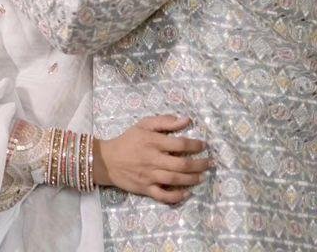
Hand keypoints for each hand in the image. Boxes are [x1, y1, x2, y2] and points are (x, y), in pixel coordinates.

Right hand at [93, 115, 210, 203]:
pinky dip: (177, 196)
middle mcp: (152, 159)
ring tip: (202, 177)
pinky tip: (186, 193)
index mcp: (152, 142)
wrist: (107, 160)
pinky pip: (163, 196)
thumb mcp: (143, 125)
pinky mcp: (145, 189)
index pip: (180, 144)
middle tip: (209, 163)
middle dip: (199, 164)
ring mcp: (149, 176)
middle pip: (181, 164)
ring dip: (192, 179)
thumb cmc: (128, 140)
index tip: (203, 145)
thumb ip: (164, 121)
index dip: (195, 145)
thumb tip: (186, 120)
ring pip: (176, 180)